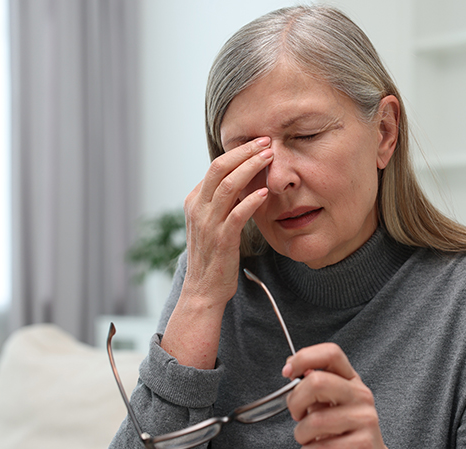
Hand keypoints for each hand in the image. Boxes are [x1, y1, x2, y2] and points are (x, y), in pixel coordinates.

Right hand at [161, 137, 271, 369]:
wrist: (203, 290)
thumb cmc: (213, 256)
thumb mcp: (212, 223)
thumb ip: (222, 202)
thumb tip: (242, 180)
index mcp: (195, 201)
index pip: (215, 166)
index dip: (238, 151)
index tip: (259, 143)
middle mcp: (198, 208)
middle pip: (219, 168)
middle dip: (245, 151)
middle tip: (266, 141)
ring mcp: (208, 224)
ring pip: (228, 185)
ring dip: (251, 168)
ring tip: (270, 157)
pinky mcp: (222, 240)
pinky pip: (237, 214)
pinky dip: (251, 200)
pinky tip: (265, 192)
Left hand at [282, 343, 391, 448]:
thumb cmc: (347, 437)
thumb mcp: (330, 407)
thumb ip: (315, 388)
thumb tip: (293, 370)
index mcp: (351, 381)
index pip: (331, 353)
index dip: (303, 358)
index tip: (287, 372)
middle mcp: (361, 395)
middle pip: (317, 381)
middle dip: (295, 401)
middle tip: (297, 415)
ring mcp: (365, 419)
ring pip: (315, 419)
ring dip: (300, 434)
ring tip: (306, 440)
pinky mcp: (363, 445)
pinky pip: (323, 447)